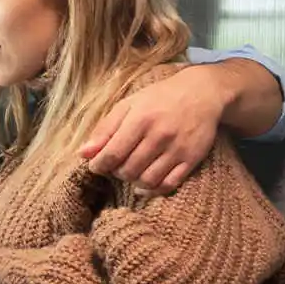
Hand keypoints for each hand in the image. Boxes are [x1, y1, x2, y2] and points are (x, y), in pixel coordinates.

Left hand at [80, 65, 224, 193]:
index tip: (96, 166)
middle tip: (115, 166)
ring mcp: (178, 149)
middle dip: (116, 172)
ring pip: (147, 180)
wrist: (201, 94)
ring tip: (130, 172)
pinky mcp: (192, 159)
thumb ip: (104, 129)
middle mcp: (160, 136)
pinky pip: (169, 184)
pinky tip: (144, 184)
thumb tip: (83, 154)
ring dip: (133, 181)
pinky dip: (153, 190)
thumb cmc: (158, 99)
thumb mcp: (128, 105)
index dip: (99, 166)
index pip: (112, 154)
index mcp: (140, 120)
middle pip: (128, 170)